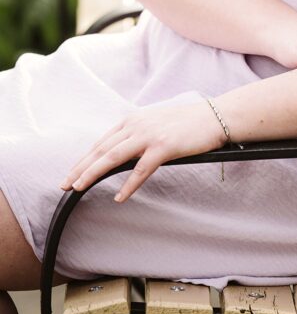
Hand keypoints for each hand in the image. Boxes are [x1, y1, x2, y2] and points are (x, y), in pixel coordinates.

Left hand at [60, 101, 226, 202]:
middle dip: (81, 167)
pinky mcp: (164, 147)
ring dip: (93, 172)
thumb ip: (138, 135)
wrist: (215, 115)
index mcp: (134, 120)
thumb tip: (123, 153)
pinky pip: (142, 169)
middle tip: (65, 184)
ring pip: (114, 156)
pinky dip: (129, 184)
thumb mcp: (157, 124)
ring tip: (79, 187)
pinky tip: (120, 197)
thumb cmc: (189, 122)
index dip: (84, 158)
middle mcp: (137, 125)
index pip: (102, 142)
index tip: (71, 173)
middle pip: (102, 149)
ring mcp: (150, 135)